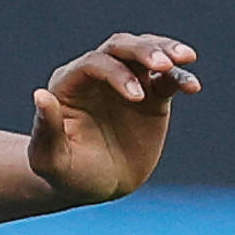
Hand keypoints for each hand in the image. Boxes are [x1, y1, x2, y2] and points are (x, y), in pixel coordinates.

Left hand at [26, 33, 197, 204]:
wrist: (94, 186)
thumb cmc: (66, 174)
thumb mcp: (51, 159)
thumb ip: (46, 129)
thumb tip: (40, 95)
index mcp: (69, 84)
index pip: (94, 64)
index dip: (116, 74)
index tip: (137, 97)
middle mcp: (97, 76)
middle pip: (121, 47)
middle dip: (144, 50)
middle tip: (165, 63)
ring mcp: (126, 82)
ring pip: (147, 52)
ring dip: (166, 50)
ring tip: (186, 58)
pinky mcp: (152, 96)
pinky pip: (168, 79)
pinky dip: (181, 78)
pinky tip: (193, 87)